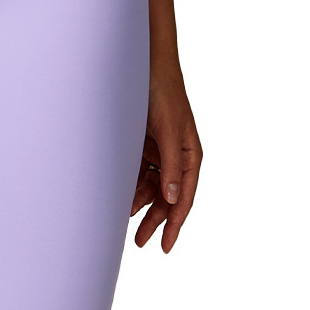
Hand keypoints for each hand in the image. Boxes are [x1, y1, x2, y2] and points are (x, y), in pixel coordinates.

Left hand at [131, 56, 202, 251]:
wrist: (142, 64)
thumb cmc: (162, 91)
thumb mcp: (167, 129)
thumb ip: (171, 164)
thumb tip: (172, 198)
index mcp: (189, 153)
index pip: (184, 195)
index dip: (176, 222)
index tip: (165, 245)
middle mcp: (175, 155)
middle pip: (167, 197)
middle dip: (155, 220)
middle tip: (140, 242)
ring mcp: (157, 151)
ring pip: (150, 187)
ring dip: (139, 203)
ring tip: (123, 216)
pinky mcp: (141, 145)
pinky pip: (137, 173)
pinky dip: (129, 186)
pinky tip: (120, 197)